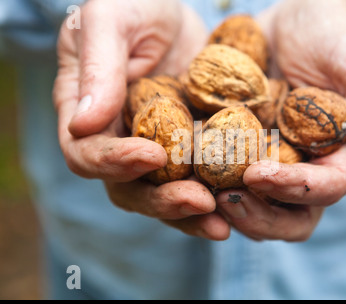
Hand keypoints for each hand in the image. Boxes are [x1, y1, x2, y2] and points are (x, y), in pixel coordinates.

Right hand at [53, 0, 229, 239]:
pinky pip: (199, 180)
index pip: (87, 154)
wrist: (174, 8)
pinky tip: (242, 200)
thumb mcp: (110, 20)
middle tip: (199, 200)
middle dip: (162, 199)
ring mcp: (156, 149)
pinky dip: (217, 194)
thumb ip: (98, 67)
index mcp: (88, 114)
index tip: (152, 155)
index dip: (114, 162)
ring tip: (224, 222)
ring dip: (192, 212)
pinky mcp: (189, 150)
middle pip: (128, 189)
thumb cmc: (133, 4)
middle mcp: (119, 141)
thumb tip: (84, 123)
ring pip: (165, 194)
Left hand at [215, 0, 345, 240]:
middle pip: (287, 216)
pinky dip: (201, 179)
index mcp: (336, 158)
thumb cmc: (336, 36)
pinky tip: (179, 169)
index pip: (322, 190)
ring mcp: (266, 160)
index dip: (293, 189)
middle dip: (258, 216)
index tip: (258, 174)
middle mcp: (301, 167)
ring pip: (251, 205)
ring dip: (226, 207)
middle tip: (225, 200)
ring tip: (197, 192)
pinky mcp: (235, 146)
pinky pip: (217, 173)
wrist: (296, 13)